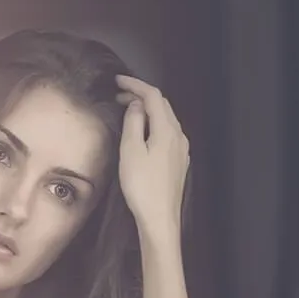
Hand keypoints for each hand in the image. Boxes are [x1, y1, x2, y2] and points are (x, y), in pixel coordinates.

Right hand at [115, 75, 189, 240]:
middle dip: (140, 95)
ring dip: (147, 110)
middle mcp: (179, 136)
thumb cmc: (142, 185)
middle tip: (118, 95)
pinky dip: (154, 124)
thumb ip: (134, 122)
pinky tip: (142, 130)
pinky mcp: (179, 160)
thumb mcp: (131, 151)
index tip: (117, 80)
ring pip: (166, 119)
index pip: (153, 96)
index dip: (135, 84)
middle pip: (162, 105)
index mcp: (167, 130)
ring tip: (127, 109)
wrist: (160, 217)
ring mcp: (181, 149)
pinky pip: (167, 132)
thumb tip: (136, 105)